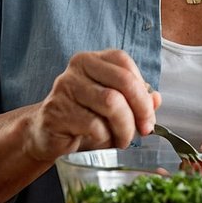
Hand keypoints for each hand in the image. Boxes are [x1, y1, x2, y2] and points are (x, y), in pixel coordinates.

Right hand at [22, 49, 158, 162]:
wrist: (45, 134)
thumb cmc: (82, 118)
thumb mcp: (112, 106)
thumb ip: (135, 99)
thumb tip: (156, 99)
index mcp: (92, 59)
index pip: (125, 63)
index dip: (143, 92)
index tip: (149, 117)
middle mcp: (77, 68)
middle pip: (123, 82)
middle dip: (140, 110)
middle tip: (144, 130)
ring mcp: (64, 88)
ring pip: (111, 103)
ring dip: (124, 128)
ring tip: (122, 140)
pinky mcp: (56, 112)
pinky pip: (94, 125)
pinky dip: (105, 138)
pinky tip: (101, 143)